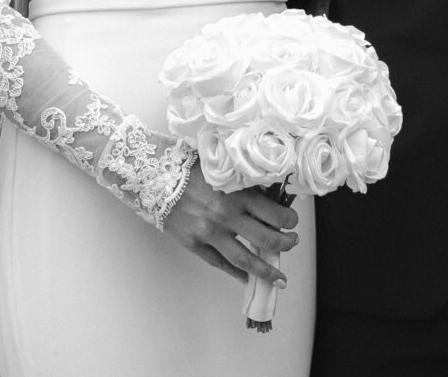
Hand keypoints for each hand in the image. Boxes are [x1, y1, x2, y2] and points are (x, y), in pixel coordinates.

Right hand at [160, 165, 297, 284]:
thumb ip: (244, 183)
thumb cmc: (189, 168)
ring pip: (245, 259)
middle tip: (291, 243)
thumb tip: (269, 198)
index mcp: (238, 194)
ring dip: (266, 271)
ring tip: (279, 278)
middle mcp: (227, 216)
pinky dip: (236, 272)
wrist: (155, 177)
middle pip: (266, 239)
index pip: (276, 214)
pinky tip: (246, 276)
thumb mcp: (223, 170)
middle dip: (285, 244)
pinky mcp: (195, 244)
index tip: (292, 222)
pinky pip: (219, 263)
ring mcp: (210, 233)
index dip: (290, 221)